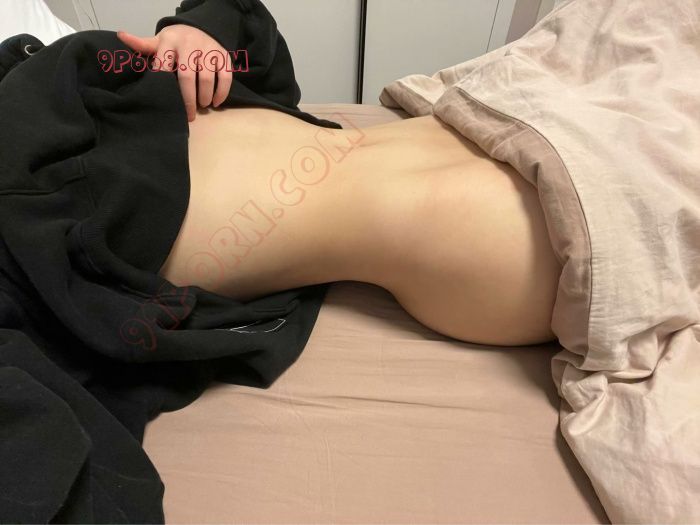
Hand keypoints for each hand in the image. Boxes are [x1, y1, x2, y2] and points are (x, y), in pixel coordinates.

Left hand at [117, 25, 232, 121]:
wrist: (200, 28)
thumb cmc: (176, 41)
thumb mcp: (159, 41)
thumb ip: (143, 45)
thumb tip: (121, 36)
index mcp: (170, 42)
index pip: (164, 66)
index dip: (165, 87)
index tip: (167, 102)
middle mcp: (190, 44)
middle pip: (187, 76)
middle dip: (188, 99)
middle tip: (189, 115)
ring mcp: (208, 49)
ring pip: (207, 78)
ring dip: (205, 97)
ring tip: (202, 105)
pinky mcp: (223, 56)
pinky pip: (225, 76)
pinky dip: (221, 92)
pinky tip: (216, 102)